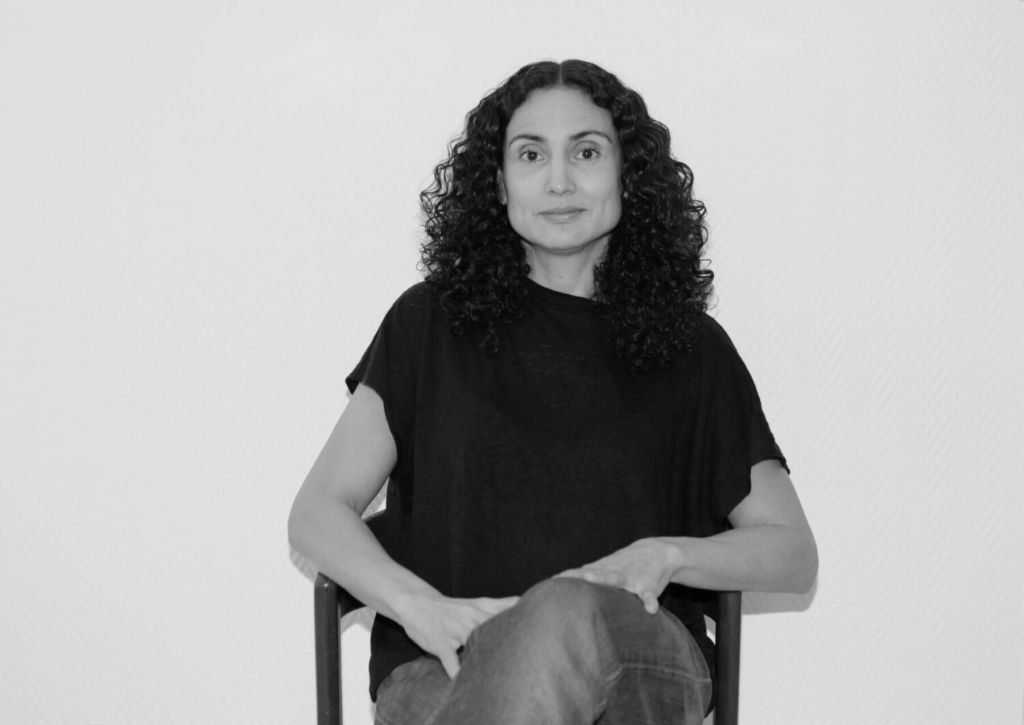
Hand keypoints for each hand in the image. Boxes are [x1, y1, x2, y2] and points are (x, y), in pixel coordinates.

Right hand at [392, 592, 518, 677]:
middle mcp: (471, 618)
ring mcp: (455, 630)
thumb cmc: (452, 608)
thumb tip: (523, 602)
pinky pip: (450, 659)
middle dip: (507, 640)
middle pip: (494, 628)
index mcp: (482, 608)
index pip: (507, 611)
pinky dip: (456, 670)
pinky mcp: (440, 642)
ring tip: (498, 673)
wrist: (417, 602)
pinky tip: (462, 680)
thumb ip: (501, 604)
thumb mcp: (477, 602)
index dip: (521, 620)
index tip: (536, 630)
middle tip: (523, 655)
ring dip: (483, 656)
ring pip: (473, 642)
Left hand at [557, 538, 675, 613]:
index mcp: (601, 571)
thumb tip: (559, 584)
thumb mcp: (604, 569)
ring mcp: (630, 577)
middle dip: (578, 577)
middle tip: (563, 579)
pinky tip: (651, 610)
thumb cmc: (623, 565)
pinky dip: (649, 601)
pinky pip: (648, 595)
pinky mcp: (648, 585)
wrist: (656, 551)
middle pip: (593, 574)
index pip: (578, 574)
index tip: (549, 583)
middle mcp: (613, 573)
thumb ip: (584, 577)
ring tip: (592, 579)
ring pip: (617, 578)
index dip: (565, 578)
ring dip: (606, 579)